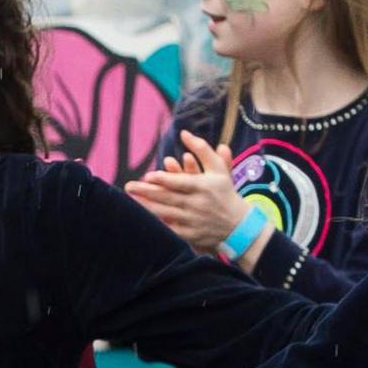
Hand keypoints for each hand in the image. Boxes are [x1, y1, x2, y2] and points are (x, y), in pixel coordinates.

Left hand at [121, 132, 240, 247]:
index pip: (181, 182)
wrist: (238, 225)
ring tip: (131, 200)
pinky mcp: (190, 234)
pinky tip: (143, 219)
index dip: (165, 179)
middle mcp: (197, 204)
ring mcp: (193, 220)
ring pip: (166, 213)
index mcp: (203, 187)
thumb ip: (201, 149)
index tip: (148, 176)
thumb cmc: (224, 191)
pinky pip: (170, 230)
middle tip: (129, 186)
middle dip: (147, 192)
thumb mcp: (217, 168)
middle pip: (168, 197)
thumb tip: (183, 133)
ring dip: (147, 206)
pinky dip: (157, 224)